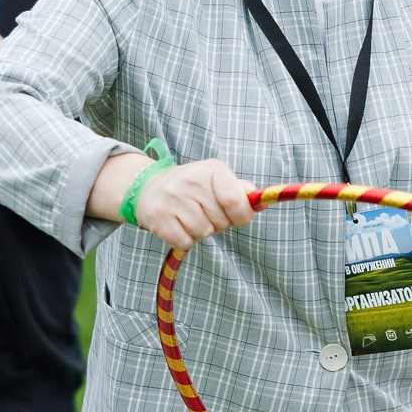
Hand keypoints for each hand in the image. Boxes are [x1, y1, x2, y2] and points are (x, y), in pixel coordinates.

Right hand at [93, 153, 256, 251]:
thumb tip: (263, 202)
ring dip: (200, 231)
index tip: (239, 217)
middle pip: (221, 222)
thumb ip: (239, 190)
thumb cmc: (191, 187)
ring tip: (189, 217)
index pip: (236, 201)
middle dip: (217, 223)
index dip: (242, 215)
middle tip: (204, 212)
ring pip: (203, 233)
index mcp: (211, 170)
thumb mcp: (215, 179)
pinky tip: (178, 225)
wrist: (148, 188)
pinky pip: (185, 242)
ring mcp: (172, 199)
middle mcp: (190, 181)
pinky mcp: (158, 218)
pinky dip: (185, 239)